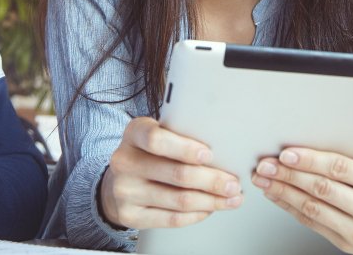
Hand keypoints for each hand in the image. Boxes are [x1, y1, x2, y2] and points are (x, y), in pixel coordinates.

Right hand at [99, 116, 242, 229]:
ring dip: (211, 201)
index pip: (157, 140)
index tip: (209, 155)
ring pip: (179, 200)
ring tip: (231, 198)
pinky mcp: (130, 215)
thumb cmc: (149, 153)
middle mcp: (125, 162)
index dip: (185, 148)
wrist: (119, 180)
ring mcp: (125, 191)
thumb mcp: (158, 133)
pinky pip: (172, 219)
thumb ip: (181, 136)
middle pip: (176, 174)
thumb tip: (224, 150)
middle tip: (233, 183)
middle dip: (212, 181)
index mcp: (134, 133)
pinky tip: (210, 209)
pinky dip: (197, 214)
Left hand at [252, 147, 352, 253]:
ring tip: (265, 179)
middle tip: (266, 164)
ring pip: (313, 207)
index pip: (340, 169)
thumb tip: (319, 143)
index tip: (287, 154)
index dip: (310, 160)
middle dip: (288, 175)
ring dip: (284, 191)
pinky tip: (279, 196)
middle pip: (322, 188)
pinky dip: (292, 207)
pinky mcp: (350, 245)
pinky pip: (314, 223)